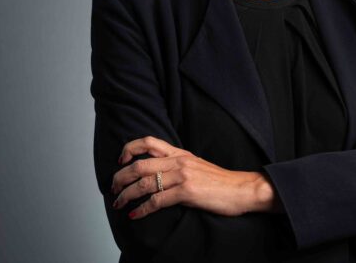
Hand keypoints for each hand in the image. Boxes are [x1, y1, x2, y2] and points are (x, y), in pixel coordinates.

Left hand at [110, 136, 258, 219]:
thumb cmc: (220, 181)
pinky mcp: (187, 192)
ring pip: (144, 183)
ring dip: (126, 194)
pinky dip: (142, 209)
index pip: (149, 142)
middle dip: (121, 177)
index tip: (120, 160)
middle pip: (140, 164)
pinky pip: (157, 201)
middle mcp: (179, 161)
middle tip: (113, 187)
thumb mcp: (197, 165)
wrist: (242, 188)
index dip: (130, 149)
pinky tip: (135, 214)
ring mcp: (183, 176)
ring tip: (118, 203)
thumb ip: (178, 165)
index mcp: (180, 153)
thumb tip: (158, 173)